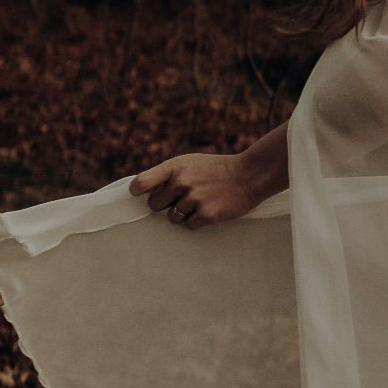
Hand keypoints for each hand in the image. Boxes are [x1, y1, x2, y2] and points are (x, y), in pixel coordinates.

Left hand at [130, 152, 261, 229]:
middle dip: (166, 204)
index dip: (138, 191)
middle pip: (155, 205)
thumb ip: (168, 174)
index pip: (142, 183)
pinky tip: (209, 210)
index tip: (139, 194)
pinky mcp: (207, 214)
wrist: (250, 174)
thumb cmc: (216, 169)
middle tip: (184, 198)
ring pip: (172, 217)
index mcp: (176, 166)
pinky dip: (197, 221)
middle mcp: (182, 182)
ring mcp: (195, 198)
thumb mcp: (191, 163)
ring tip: (201, 202)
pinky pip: (189, 225)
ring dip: (184, 214)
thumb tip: (143, 191)